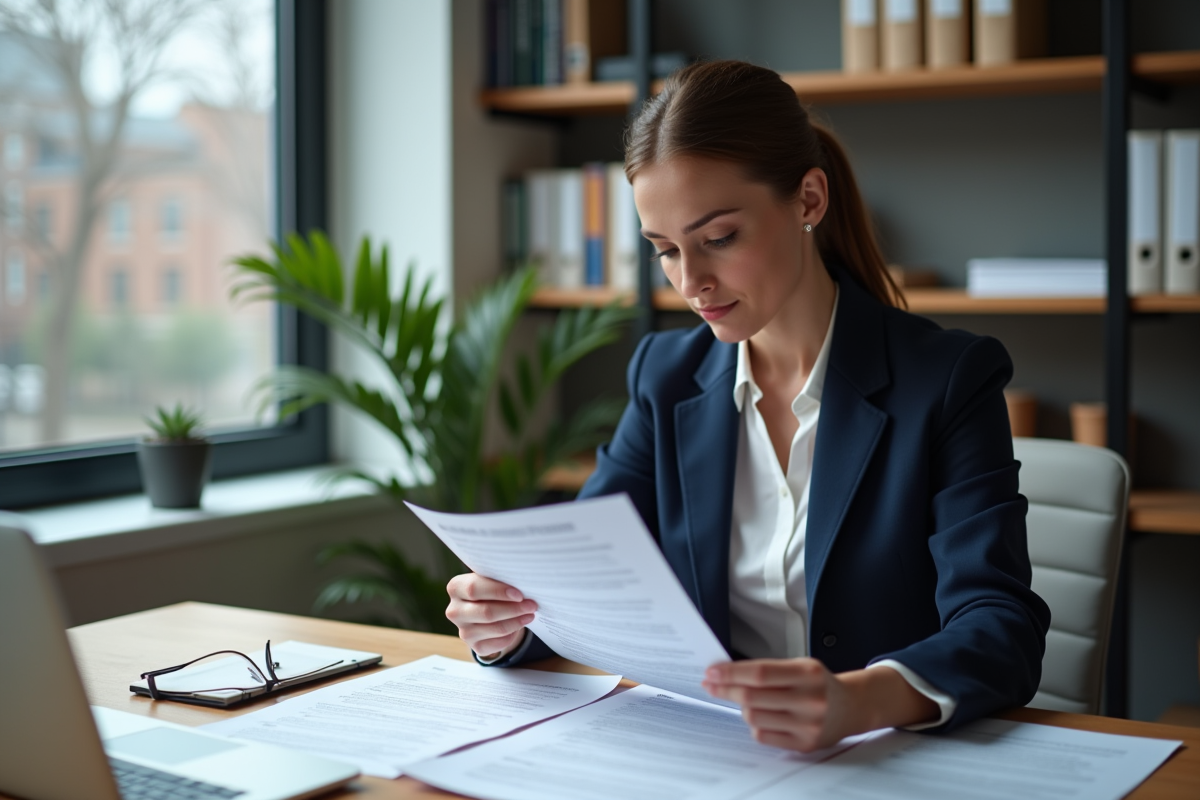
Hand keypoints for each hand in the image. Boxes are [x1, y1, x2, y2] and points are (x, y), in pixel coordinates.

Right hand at [445, 573, 537, 658]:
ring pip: (495, 628)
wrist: (485, 611)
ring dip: (517, 621)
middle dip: (513, 609)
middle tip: (532, 605)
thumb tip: (523, 584)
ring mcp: (464, 631)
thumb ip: (499, 579)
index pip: (474, 589)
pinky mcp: (475, 646)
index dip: (498, 591)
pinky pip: (498, 642)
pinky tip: (520, 624)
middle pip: (486, 612)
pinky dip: (512, 634)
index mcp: (456, 588)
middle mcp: (455, 611)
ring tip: (530, 614)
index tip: (519, 594)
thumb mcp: (490, 580)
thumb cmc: (490, 590)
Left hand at [702, 658, 852, 751]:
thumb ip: (766, 669)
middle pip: (752, 697)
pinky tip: (762, 715)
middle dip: (725, 689)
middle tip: (712, 684)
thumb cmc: (819, 684)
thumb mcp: (799, 666)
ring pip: (753, 717)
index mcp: (808, 674)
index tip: (712, 672)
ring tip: (748, 700)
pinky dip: (755, 724)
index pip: (759, 673)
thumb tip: (725, 673)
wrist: (850, 707)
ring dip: (742, 707)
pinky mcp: (804, 744)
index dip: (730, 673)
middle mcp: (810, 699)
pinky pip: (763, 735)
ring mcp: (808, 724)